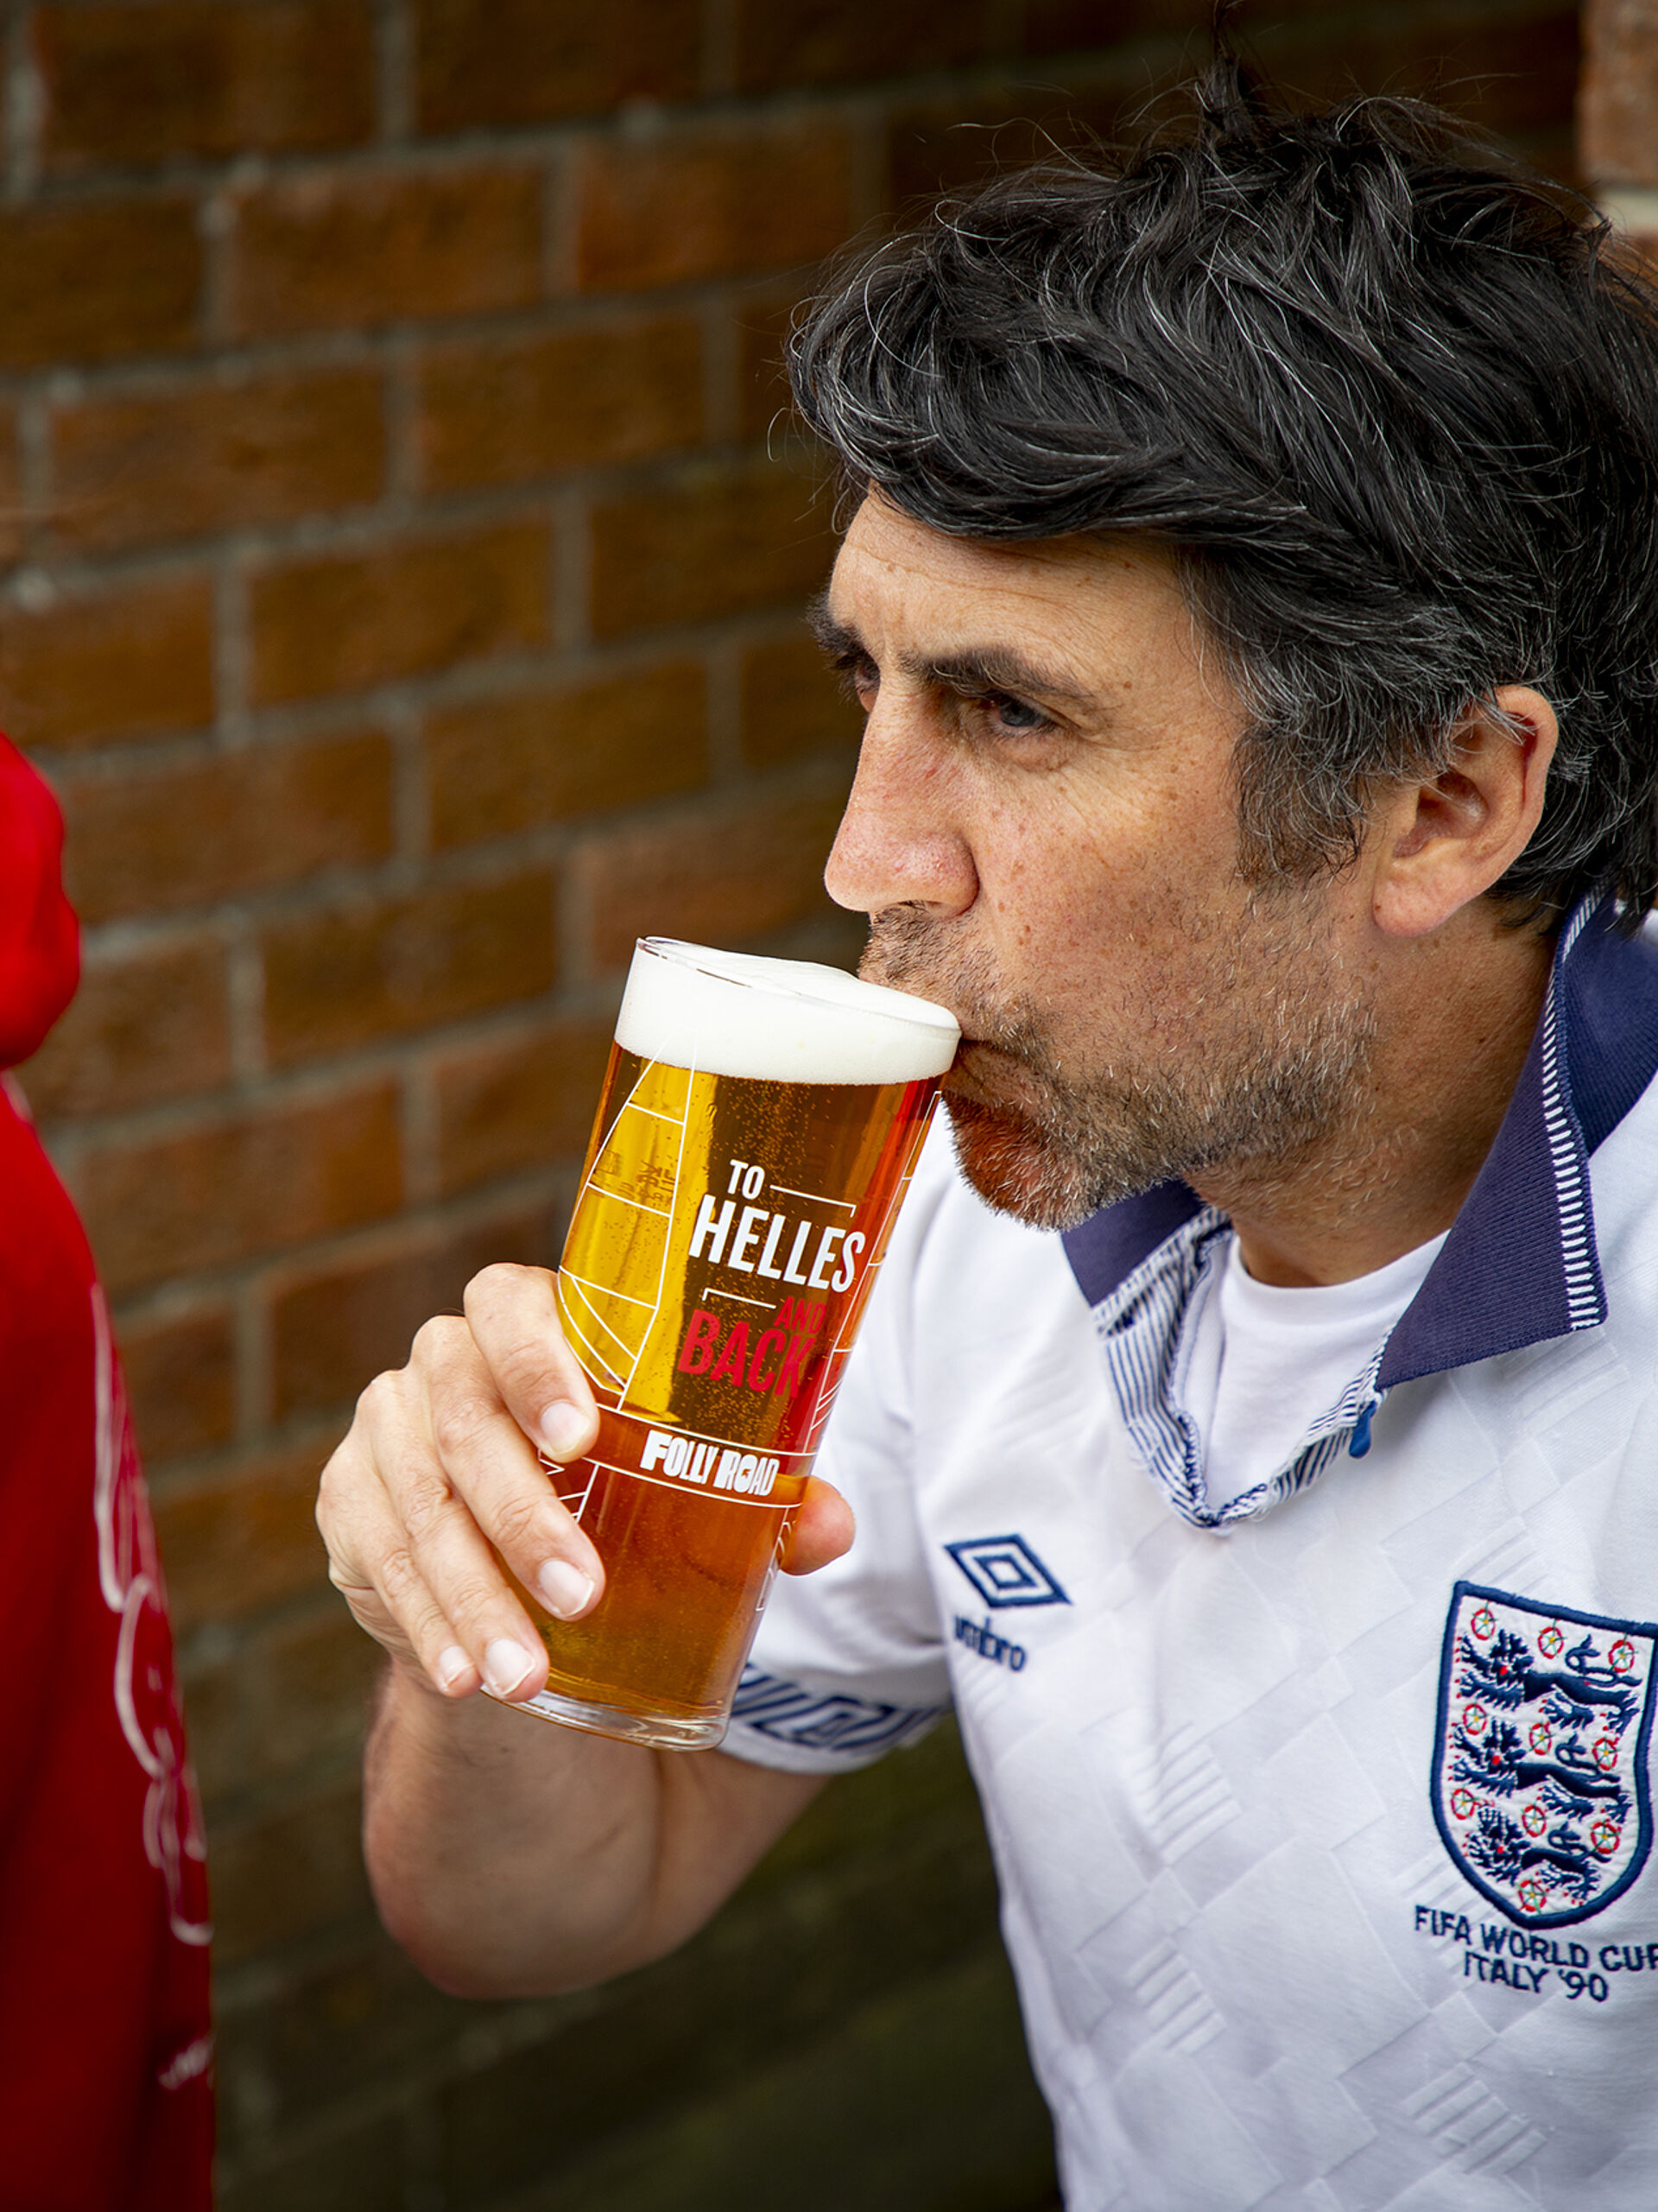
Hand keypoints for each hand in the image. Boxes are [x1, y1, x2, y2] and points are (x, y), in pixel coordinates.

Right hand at [316, 1263, 854, 1703]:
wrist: (525, 1559)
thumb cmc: (628, 1491)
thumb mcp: (690, 1487)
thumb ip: (759, 1501)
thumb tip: (830, 1533)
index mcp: (529, 1322)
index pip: (507, 1306)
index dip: (535, 1362)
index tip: (582, 1438)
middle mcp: (444, 1363)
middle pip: (464, 1422)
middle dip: (523, 1516)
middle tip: (584, 1595)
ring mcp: (388, 1430)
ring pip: (419, 1507)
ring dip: (474, 1596)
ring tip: (528, 1675)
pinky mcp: (350, 1503)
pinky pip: (378, 1562)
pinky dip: (427, 1626)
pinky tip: (466, 1678)